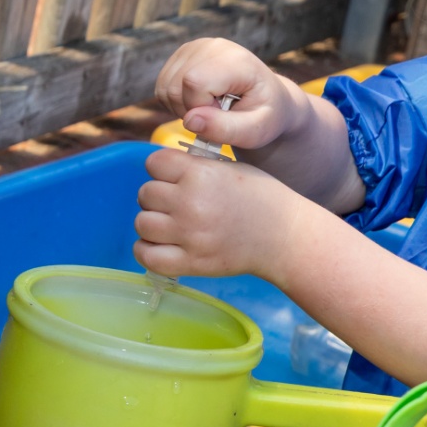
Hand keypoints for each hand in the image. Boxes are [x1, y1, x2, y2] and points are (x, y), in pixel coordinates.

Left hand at [133, 147, 315, 279]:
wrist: (285, 236)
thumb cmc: (261, 198)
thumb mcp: (230, 168)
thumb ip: (194, 167)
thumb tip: (160, 170)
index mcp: (200, 174)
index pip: (154, 163)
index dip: (162, 169)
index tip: (176, 178)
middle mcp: (190, 203)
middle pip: (145, 194)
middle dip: (158, 197)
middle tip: (178, 205)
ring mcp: (189, 235)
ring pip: (142, 224)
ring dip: (152, 223)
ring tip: (171, 225)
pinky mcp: (191, 263)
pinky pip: (146, 256)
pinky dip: (147, 250)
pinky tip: (161, 246)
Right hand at [154, 37, 307, 152]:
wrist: (269, 100)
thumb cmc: (266, 117)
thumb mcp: (256, 131)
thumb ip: (225, 128)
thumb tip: (190, 121)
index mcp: (236, 60)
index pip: (195, 82)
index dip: (201, 109)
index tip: (223, 118)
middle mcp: (213, 46)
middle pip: (175, 86)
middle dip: (191, 112)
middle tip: (218, 118)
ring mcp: (195, 47)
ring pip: (165, 88)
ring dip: (183, 109)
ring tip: (212, 112)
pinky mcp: (183, 54)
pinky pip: (162, 86)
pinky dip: (176, 103)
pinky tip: (200, 105)